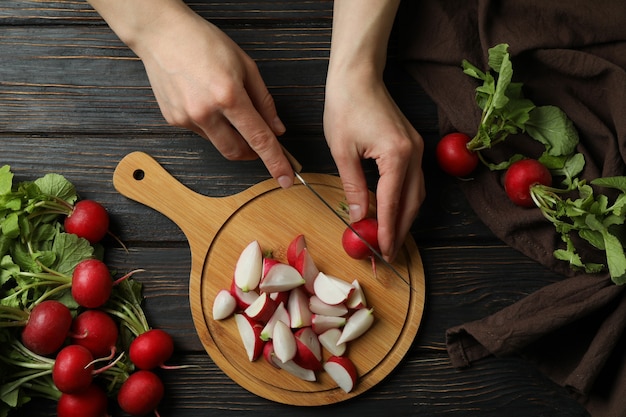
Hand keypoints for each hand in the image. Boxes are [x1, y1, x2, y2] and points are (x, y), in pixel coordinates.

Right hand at [129, 5, 293, 186]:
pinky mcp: (173, 120)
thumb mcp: (245, 65)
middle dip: (252, 153)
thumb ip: (264, 101)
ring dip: (231, 136)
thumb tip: (276, 129)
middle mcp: (205, 111)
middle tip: (260, 143)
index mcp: (228, 95)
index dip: (275, 161)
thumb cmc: (203, 42)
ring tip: (229, 111)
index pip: (258, 139)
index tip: (285, 178)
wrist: (161, 33)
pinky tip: (207, 103)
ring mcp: (186, 118)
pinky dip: (212, 126)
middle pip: (237, 151)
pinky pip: (201, 133)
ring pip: (218, 143)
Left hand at [324, 71, 424, 261]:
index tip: (383, 252)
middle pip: (412, 203)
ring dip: (405, 217)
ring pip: (417, 193)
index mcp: (397, 155)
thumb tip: (359, 217)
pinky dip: (404, 200)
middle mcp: (414, 154)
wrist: (358, 75)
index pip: (393, 203)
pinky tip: (392, 211)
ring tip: (390, 237)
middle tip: (389, 252)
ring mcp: (417, 149)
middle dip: (401, 230)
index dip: (387, 230)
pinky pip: (413, 181)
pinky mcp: (413, 145)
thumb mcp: (342, 151)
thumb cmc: (346, 106)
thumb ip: (353, 186)